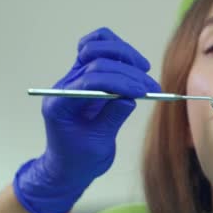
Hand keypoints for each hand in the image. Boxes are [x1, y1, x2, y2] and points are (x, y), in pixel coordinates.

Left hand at [13, 27, 160, 212]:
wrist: (69, 166)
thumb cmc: (80, 160)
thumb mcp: (98, 144)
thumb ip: (111, 118)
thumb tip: (129, 96)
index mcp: (61, 103)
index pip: (91, 80)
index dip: (121, 82)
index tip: (144, 92)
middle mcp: (65, 85)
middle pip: (95, 59)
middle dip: (127, 71)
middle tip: (151, 86)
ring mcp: (75, 77)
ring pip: (95, 45)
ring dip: (122, 53)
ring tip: (144, 68)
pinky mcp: (87, 76)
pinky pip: (97, 49)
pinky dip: (115, 49)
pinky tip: (132, 62)